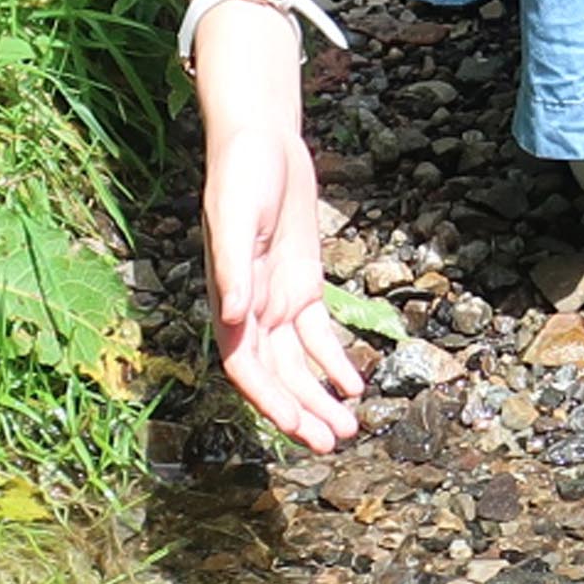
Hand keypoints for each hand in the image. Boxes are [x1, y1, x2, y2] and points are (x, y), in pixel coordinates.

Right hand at [196, 12, 369, 452]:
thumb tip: (233, 319)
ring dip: (319, 395)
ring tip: (348, 426)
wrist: (262, 141)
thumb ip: (234, 269)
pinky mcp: (301, 284)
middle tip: (333, 443)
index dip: (269, 401)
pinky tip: (355, 383)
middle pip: (276, 376)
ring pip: (298, 364)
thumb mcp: (236, 217)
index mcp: (229, 301)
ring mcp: (277, 299)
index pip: (245, 367)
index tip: (298, 428)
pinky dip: (334, 361)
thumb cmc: (241, 174)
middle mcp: (250, 309)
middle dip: (301, 411)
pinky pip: (317, 336)